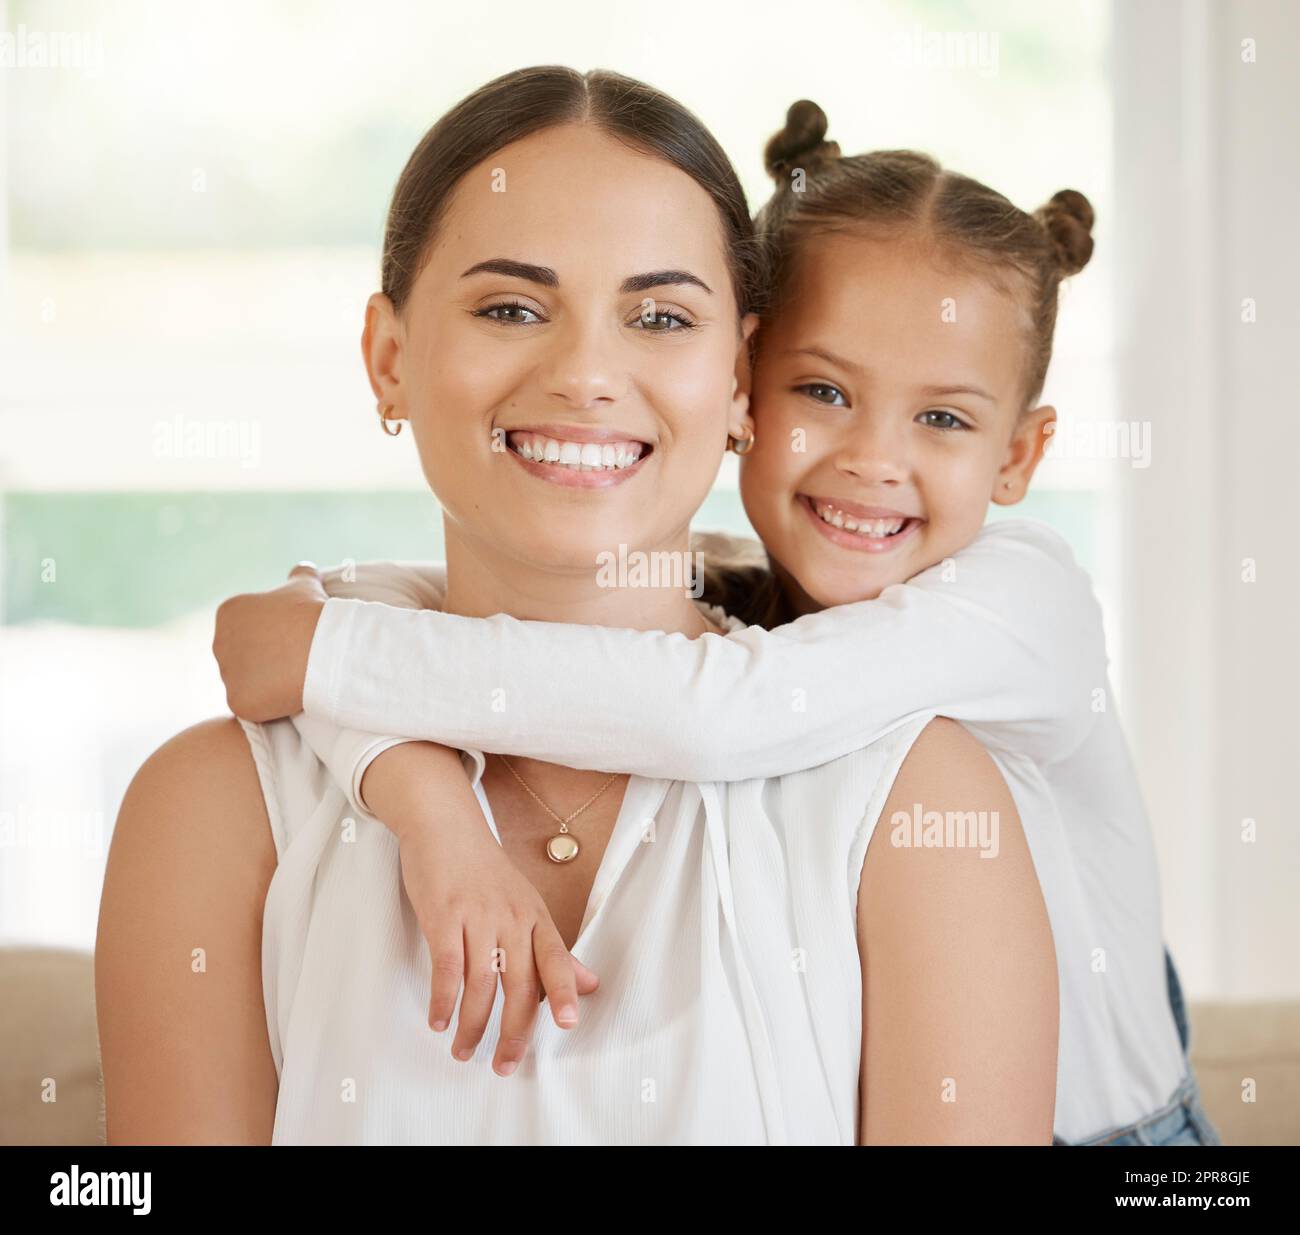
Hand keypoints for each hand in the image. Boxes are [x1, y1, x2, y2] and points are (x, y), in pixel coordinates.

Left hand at [213, 563, 325, 720]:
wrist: (323, 647)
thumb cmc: (313, 614)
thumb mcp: (305, 586)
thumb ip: (299, 575)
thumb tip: (305, 568)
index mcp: (228, 612)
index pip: (247, 632)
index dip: (274, 638)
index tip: (295, 639)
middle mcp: (218, 641)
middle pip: (242, 659)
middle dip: (267, 662)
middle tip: (297, 661)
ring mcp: (226, 673)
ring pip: (247, 684)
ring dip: (267, 685)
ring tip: (294, 678)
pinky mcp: (236, 701)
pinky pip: (252, 706)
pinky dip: (269, 706)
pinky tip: (289, 695)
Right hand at [395, 813, 598, 1076]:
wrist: (445, 825)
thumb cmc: (485, 872)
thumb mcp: (526, 905)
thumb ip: (554, 950)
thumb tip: (590, 985)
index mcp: (535, 916)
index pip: (556, 959)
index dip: (564, 992)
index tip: (568, 1025)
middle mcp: (511, 917)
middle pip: (520, 983)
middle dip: (513, 1031)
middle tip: (504, 1065)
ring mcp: (477, 916)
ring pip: (481, 983)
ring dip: (473, 1025)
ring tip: (464, 1051)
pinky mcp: (443, 916)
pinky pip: (446, 967)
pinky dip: (443, 999)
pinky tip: (438, 1021)